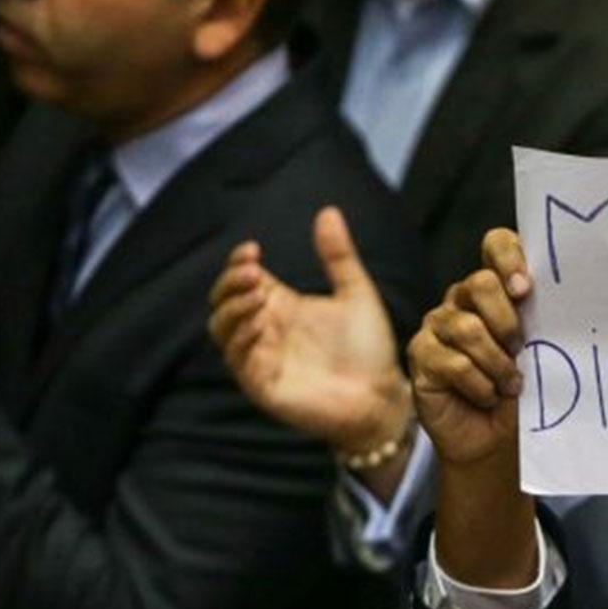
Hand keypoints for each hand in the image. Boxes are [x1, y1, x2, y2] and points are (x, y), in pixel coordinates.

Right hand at [209, 206, 412, 473]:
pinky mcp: (264, 387)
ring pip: (223, 331)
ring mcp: (261, 359)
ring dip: (233, 309)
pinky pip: (239, 363)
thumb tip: (328, 211)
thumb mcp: (356, 294)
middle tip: (252, 271)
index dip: (238, 263)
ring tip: (256, 294)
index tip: (252, 249)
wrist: (384, 397)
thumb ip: (339, 256)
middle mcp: (265, 331)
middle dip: (230, 283)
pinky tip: (260, 324)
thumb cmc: (369, 350)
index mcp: (281, 306)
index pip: (242, 279)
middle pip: (223, 302)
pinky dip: (243, 341)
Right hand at [408, 227, 529, 471]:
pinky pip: (454, 363)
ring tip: (510, 386)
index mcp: (495, 289)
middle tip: (520, 350)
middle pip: (479, 284)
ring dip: (497, 364)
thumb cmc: (521, 391)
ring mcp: (438, 325)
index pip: (496, 245)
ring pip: (468, 328)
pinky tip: (488, 396)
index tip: (526, 289)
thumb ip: (542, 320)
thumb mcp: (539, 352)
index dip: (509, 259)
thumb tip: (567, 299)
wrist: (495, 439)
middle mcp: (462, 299)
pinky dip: (480, 385)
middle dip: (506, 321)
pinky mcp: (421, 355)